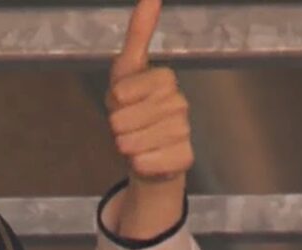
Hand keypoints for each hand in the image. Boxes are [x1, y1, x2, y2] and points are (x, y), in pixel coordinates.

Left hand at [103, 0, 191, 239]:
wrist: (146, 153)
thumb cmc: (134, 109)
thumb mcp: (127, 70)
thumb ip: (138, 33)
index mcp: (166, 80)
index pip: (125, 90)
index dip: (116, 99)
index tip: (122, 101)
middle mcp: (180, 104)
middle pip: (126, 117)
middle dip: (117, 125)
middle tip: (127, 126)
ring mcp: (184, 132)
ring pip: (133, 142)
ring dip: (125, 146)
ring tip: (135, 142)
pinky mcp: (185, 159)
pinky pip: (145, 163)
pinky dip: (138, 164)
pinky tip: (146, 159)